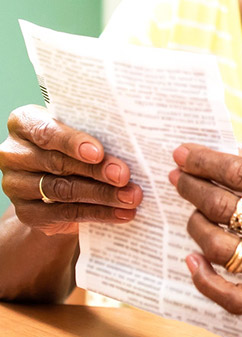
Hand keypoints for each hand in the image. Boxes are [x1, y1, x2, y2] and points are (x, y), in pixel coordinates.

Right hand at [0, 106, 140, 235]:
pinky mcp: (27, 212)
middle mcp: (14, 153)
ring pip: (64, 190)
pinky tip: (122, 212)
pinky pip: (66, 213)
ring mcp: (16, 185)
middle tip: (125, 176)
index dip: (72, 142)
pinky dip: (98, 213)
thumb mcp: (81, 134)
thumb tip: (132, 147)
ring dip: (103, 195)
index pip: (45, 131)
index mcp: (25, 123)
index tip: (98, 153)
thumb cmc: (75, 147)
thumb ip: (96, 135)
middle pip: (58, 163)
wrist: (57, 188)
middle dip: (97, 170)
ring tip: (131, 196)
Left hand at [171, 142, 241, 314]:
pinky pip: (230, 296)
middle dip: (192, 188)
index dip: (204, 162)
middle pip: (224, 208)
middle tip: (178, 179)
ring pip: (220, 248)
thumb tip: (226, 152)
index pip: (241, 173)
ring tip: (194, 213)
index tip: (182, 154)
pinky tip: (193, 260)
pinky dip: (204, 280)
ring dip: (196, 226)